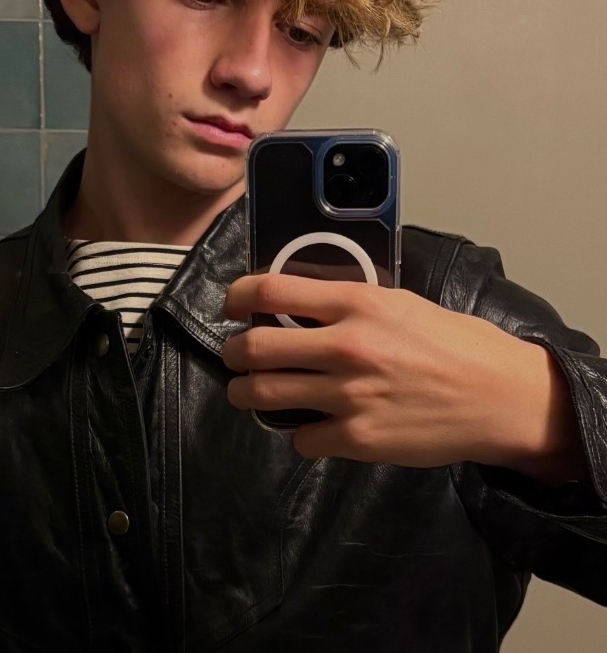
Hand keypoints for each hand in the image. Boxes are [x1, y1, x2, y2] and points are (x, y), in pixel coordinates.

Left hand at [222, 272, 586, 480]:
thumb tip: (302, 304)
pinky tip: (312, 427)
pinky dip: (300, 434)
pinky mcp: (357, 438)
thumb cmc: (454, 343)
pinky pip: (302, 438)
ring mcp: (347, 396)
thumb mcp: (399, 302)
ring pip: (263, 395)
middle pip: (254, 348)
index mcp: (355, 303)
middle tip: (234, 355)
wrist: (498, 396)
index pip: (271, 290)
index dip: (238, 295)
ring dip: (246, 393)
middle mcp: (344, 346)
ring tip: (249, 392)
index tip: (232, 304)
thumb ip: (349, 303)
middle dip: (233, 353)